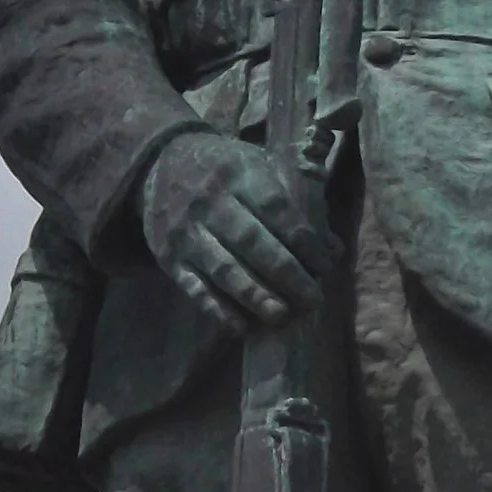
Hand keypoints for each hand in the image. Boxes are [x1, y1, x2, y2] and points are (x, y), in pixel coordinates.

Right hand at [138, 130, 334, 333]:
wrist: (159, 164)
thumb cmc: (225, 169)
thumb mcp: (260, 167)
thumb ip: (298, 204)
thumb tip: (333, 248)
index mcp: (238, 174)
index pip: (276, 209)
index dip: (303, 240)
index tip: (324, 264)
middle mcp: (210, 202)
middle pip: (251, 242)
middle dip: (286, 274)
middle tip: (313, 300)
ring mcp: (186, 232)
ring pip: (223, 269)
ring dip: (254, 296)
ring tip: (282, 317)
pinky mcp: (169, 257)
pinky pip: (194, 287)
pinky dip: (217, 309)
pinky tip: (241, 327)